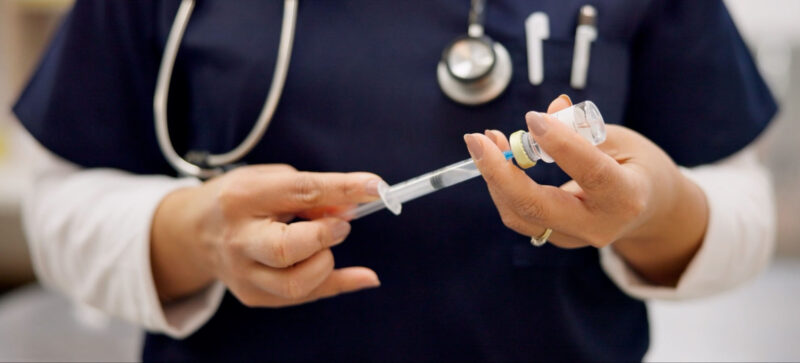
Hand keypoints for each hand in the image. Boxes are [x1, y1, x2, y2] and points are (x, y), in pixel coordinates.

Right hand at [151, 164, 383, 306]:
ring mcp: (243, 273)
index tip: (376, 187)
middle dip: (324, 236)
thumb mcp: (270, 181)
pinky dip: (339, 284)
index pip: (299, 192)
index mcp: (243, 198)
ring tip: (324, 243)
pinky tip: (363, 276)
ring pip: (296, 283)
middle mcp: (238, 239)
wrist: (194, 232)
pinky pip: (305, 297)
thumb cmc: (243, 200)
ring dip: (327, 262)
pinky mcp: (253, 295)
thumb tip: (350, 210)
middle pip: (286, 249)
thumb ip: (310, 192)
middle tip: (338, 226)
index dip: (342, 189)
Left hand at [464, 96, 707, 285]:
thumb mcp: (622, 140)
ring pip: (520, 213)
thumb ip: (584, 127)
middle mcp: (597, 225)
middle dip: (499, 173)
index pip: (590, 173)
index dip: (560, 145)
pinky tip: (496, 157)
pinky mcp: (554, 237)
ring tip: (486, 141)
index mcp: (626, 197)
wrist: (649, 211)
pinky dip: (502, 184)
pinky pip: (519, 214)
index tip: (532, 118)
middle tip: (477, 139)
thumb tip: (550, 108)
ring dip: (495, 176)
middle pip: (537, 207)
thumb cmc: (636, 167)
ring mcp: (573, 237)